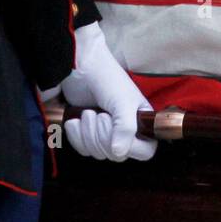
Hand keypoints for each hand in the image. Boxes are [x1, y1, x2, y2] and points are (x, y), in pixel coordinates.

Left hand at [60, 23, 156, 161]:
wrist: (78, 66)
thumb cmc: (107, 78)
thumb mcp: (122, 102)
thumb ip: (126, 128)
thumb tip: (119, 153)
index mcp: (141, 122)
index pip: (145, 151)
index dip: (132, 147)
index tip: (118, 130)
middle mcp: (125, 130)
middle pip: (117, 155)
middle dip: (103, 135)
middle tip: (100, 114)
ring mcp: (105, 133)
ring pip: (98, 152)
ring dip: (88, 133)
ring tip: (89, 112)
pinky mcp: (86, 133)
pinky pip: (82, 149)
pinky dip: (76, 136)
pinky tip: (75, 120)